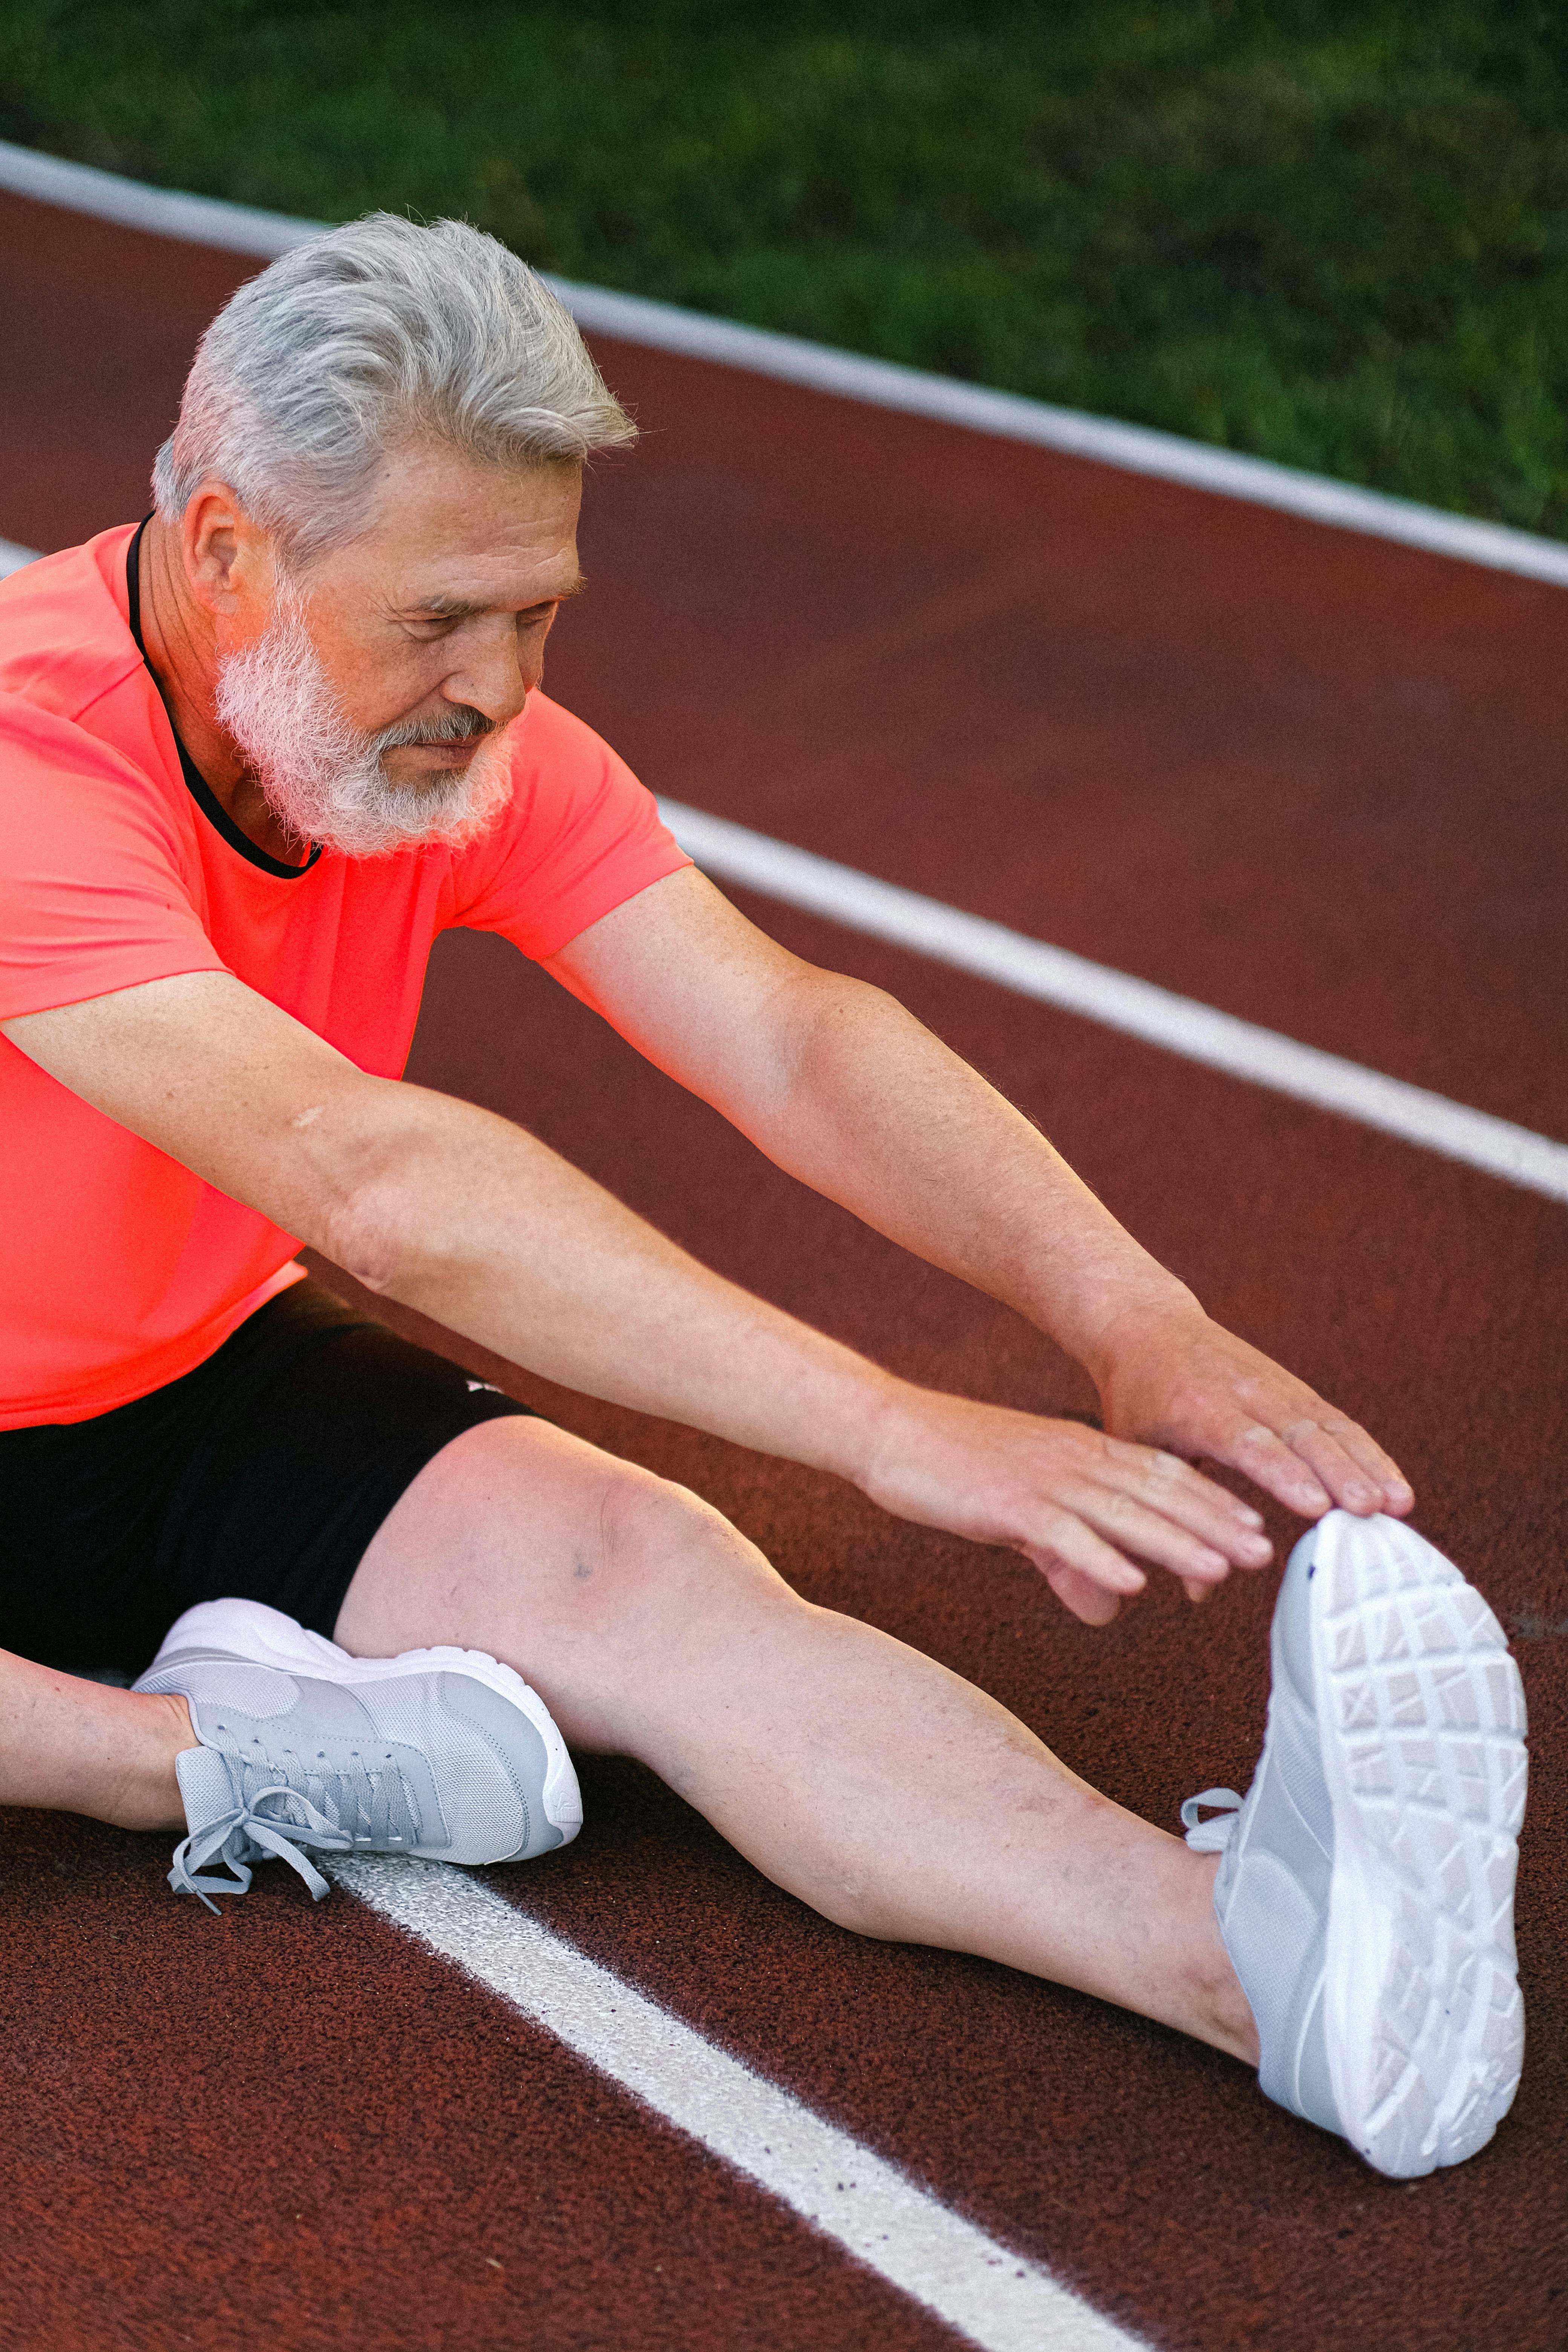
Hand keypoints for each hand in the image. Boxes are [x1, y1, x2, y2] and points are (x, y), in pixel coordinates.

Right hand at [857, 1386, 1276, 1625]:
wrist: (891, 1432)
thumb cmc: (953, 1470)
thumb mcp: (1022, 1519)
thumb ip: (1067, 1560)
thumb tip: (1109, 1607)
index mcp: (1078, 1452)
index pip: (1158, 1476)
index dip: (1209, 1502)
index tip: (1252, 1526)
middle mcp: (1070, 1459)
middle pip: (1154, 1493)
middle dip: (1212, 1524)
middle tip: (1261, 1552)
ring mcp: (1040, 1479)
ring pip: (1120, 1513)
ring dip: (1173, 1542)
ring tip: (1219, 1569)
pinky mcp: (1005, 1502)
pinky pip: (1060, 1533)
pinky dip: (1098, 1557)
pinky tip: (1132, 1581)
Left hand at [1090, 1300, 1413, 1534]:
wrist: (1148, 1322)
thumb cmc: (1137, 1396)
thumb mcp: (1135, 1449)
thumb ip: (1165, 1512)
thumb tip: (1196, 1591)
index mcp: (1197, 1407)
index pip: (1247, 1442)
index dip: (1284, 1474)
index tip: (1316, 1506)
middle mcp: (1243, 1391)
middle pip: (1299, 1433)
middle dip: (1338, 1473)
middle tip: (1370, 1510)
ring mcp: (1275, 1386)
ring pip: (1328, 1425)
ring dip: (1365, 1464)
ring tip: (1397, 1504)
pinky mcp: (1295, 1388)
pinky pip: (1338, 1420)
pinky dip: (1368, 1452)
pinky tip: (1394, 1485)